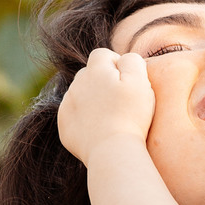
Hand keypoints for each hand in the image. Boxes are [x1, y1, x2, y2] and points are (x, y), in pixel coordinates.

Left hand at [57, 48, 155, 165]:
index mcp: (95, 70)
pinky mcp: (64, 125)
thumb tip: (122, 59)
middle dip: (103, 81)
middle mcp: (76, 84)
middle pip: (89, 73)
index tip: (127, 81)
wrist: (112, 150)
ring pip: (80, 94)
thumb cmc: (130, 115)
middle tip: (120, 100)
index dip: (116, 63)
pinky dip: (85, 118)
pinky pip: (74, 114)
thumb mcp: (140, 81)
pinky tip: (100, 128)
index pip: (102, 55)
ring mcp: (67, 105)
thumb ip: (132, 60)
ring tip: (111, 116)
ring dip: (93, 99)